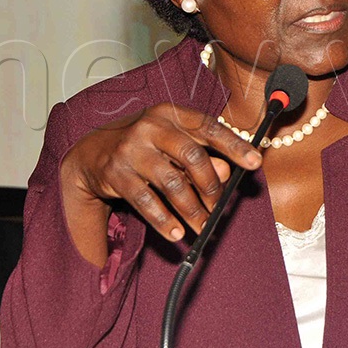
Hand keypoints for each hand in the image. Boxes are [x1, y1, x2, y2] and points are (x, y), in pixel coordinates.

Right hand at [59, 103, 262, 264]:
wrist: (93, 153)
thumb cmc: (145, 146)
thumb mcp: (173, 144)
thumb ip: (201, 156)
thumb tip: (226, 172)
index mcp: (171, 114)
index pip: (208, 127)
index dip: (234, 145)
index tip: (255, 162)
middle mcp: (151, 127)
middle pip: (192, 156)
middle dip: (210, 186)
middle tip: (218, 208)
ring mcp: (131, 149)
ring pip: (171, 183)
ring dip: (191, 210)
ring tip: (201, 227)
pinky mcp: (115, 173)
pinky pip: (145, 201)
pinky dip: (163, 220)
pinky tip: (175, 233)